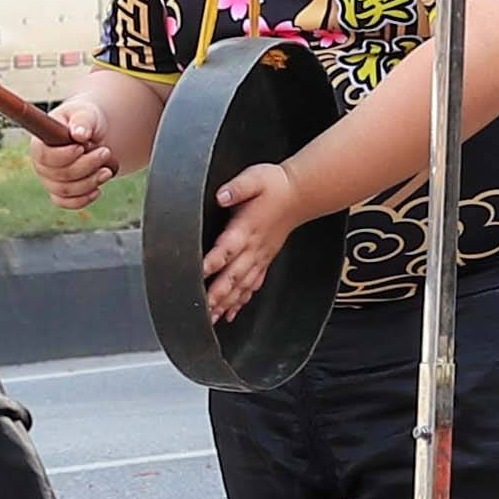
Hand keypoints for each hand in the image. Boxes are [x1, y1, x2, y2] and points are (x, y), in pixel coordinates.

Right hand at [28, 122, 116, 208]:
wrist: (94, 134)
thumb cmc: (86, 121)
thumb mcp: (86, 114)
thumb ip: (83, 121)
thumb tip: (79, 134)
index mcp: (40, 143)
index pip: (43, 155)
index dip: (63, 155)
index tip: (82, 147)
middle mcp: (41, 164)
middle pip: (58, 174)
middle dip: (85, 166)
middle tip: (105, 152)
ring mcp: (50, 181)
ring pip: (66, 190)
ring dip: (90, 182)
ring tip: (108, 170)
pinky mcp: (61, 193)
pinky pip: (68, 203)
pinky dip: (84, 198)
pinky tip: (98, 189)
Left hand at [201, 161, 306, 322]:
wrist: (300, 194)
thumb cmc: (275, 185)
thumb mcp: (255, 178)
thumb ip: (237, 187)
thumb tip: (222, 195)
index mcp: (246, 229)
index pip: (226, 249)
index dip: (212, 262)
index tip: (198, 274)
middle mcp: (253, 247)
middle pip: (233, 276)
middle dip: (217, 295)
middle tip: (201, 310)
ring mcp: (260, 256)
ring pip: (241, 285)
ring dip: (226, 303)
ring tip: (211, 319)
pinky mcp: (264, 259)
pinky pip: (252, 285)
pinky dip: (241, 301)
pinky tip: (231, 313)